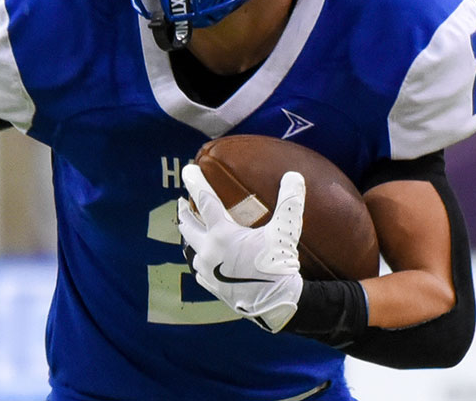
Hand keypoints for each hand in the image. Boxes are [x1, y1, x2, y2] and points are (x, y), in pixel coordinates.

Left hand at [176, 164, 305, 332]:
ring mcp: (207, 270)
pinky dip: (199, 258)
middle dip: (184, 211)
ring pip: (190, 248)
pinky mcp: (210, 286)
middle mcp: (208, 250)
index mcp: (222, 234)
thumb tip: (294, 175)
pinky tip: (202, 258)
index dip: (195, 182)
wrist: (277, 305)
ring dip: (190, 235)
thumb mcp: (286, 231)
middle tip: (181, 201)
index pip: (204, 200)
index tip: (187, 170)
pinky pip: (198, 269)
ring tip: (191, 228)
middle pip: (187, 225)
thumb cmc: (279, 266)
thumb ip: (290, 202)